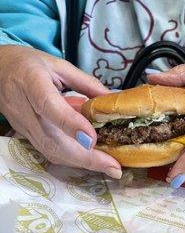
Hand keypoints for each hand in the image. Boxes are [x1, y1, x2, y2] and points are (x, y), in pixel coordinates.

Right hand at [0, 45, 121, 178]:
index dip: (70, 125)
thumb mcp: (59, 65)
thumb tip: (111, 99)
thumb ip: (86, 83)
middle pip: (53, 140)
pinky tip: (91, 161)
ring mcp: (23, 126)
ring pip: (51, 151)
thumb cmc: (29, 64)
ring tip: (108, 167)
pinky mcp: (25, 136)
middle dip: (85, 158)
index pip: (49, 107)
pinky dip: (72, 160)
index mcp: (33, 83)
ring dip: (81, 163)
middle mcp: (25, 109)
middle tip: (113, 167)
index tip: (92, 139)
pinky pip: (49, 151)